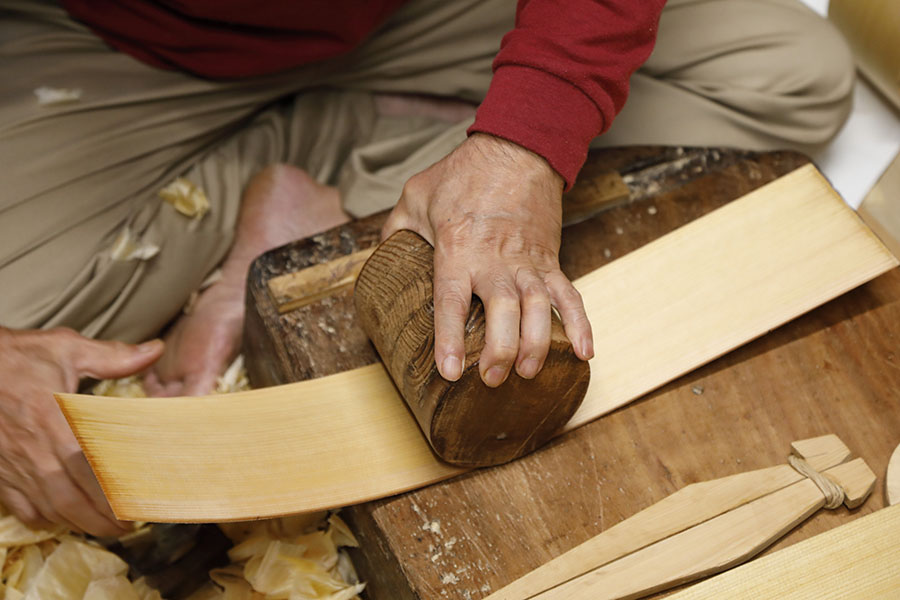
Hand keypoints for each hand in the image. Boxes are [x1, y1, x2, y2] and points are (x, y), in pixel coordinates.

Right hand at [0, 327, 163, 534]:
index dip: (116, 494)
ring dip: (78, 523)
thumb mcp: (65, 348)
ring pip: (50, 509)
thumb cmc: (16, 357)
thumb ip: (112, 356)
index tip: (138, 504)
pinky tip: (61, 517)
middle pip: (74, 501)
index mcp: (57, 424)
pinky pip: (22, 508)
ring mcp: (15, 467)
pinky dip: (44, 518)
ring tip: (103, 527)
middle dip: (102, 521)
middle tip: (126, 527)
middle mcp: (36, 453)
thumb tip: (154, 350)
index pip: (93, 471)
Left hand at [382, 133, 592, 387]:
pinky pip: (569, 295)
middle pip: (503, 311)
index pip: (451, 301)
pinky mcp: (550, 260)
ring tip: (528, 373)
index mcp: (457, 249)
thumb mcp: (415, 196)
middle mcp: (495, 260)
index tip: (450, 371)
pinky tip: (584, 353)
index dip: (450, 339)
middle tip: (491, 378)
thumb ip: (396, 231)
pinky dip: (580, 324)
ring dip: (538, 344)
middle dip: (500, 350)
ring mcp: (527, 262)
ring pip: (538, 308)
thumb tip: (381, 259)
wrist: (516, 149)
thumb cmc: (463, 174)